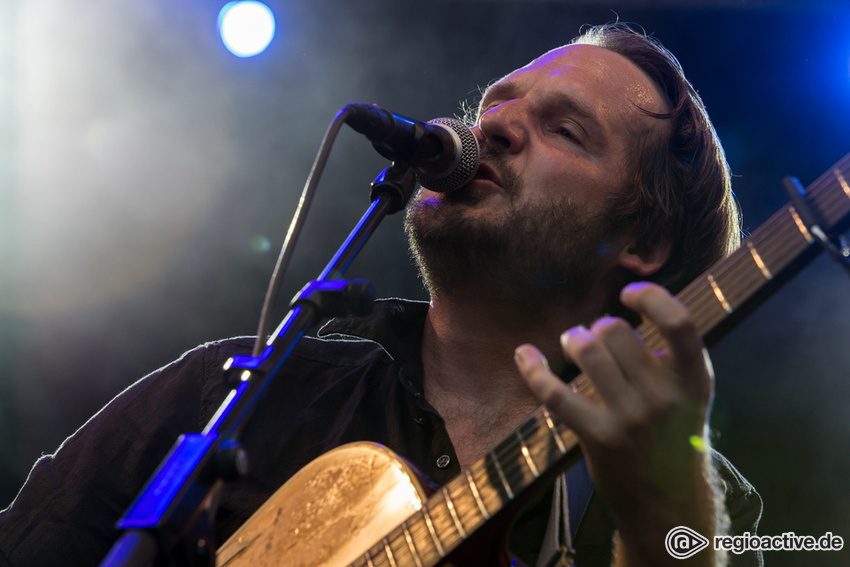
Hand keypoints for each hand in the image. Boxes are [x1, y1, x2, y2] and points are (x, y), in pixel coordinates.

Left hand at [515, 282, 716, 563]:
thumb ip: (668, 360)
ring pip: (588, 351)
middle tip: (593, 337)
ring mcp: (631, 418)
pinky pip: (556, 392)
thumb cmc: (672, 440)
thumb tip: (619, 319)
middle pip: (616, 332)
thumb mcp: (688, 398)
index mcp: (695, 380)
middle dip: (597, 327)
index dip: (652, 297)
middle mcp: (664, 396)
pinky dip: (534, 369)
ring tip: (572, 343)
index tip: (628, 294)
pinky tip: (524, 354)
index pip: (680, 323)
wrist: (668, 504)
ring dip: (572, 339)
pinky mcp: (598, 437)